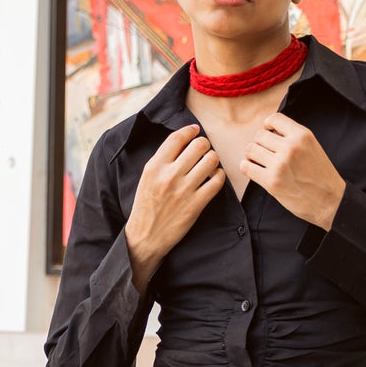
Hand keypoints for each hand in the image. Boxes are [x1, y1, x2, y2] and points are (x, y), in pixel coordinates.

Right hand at [125, 123, 224, 274]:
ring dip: (214, 160)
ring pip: (210, 161)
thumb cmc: (146, 206)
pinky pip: (217, 182)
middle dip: (205, 145)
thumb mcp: (147, 178)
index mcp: (155, 166)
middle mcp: (169, 175)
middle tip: (204, 151)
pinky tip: (214, 178)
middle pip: (198, 146)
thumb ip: (162, 160)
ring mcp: (184, 190)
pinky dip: (219, 176)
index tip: (196, 130)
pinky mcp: (196, 205)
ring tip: (210, 164)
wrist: (145, 236)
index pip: (177, 138)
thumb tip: (183, 143)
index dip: (190, 130)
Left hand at [241, 113, 345, 230]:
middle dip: (259, 144)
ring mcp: (280, 164)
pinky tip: (254, 170)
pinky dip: (247, 168)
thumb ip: (293, 137)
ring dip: (252, 156)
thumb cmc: (321, 176)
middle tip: (265, 154)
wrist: (331, 201)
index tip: (269, 134)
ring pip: (250, 150)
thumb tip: (269, 132)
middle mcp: (290, 147)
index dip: (267, 126)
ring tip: (259, 162)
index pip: (274, 119)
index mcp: (302, 135)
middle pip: (259, 135)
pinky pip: (246, 167)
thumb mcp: (312, 147)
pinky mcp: (272, 181)